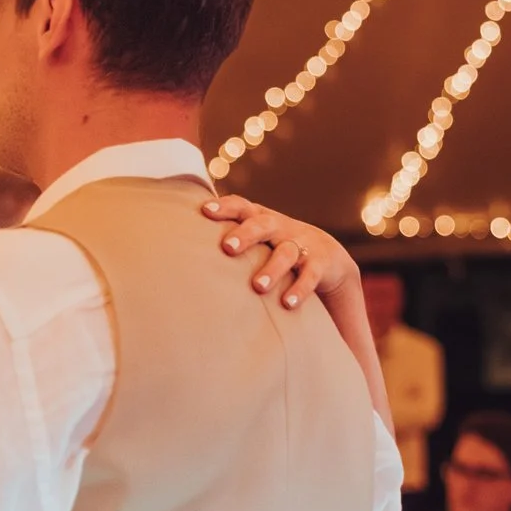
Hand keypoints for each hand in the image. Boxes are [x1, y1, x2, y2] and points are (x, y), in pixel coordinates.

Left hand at [205, 196, 360, 311]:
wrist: (327, 257)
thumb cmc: (276, 248)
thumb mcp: (257, 239)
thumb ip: (230, 238)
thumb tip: (183, 249)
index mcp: (261, 219)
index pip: (242, 207)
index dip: (225, 207)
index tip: (205, 211)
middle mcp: (280, 228)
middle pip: (263, 225)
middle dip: (246, 234)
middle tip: (228, 247)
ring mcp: (301, 245)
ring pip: (286, 253)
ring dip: (272, 269)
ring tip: (258, 286)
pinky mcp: (319, 263)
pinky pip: (310, 275)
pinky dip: (300, 289)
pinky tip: (288, 303)